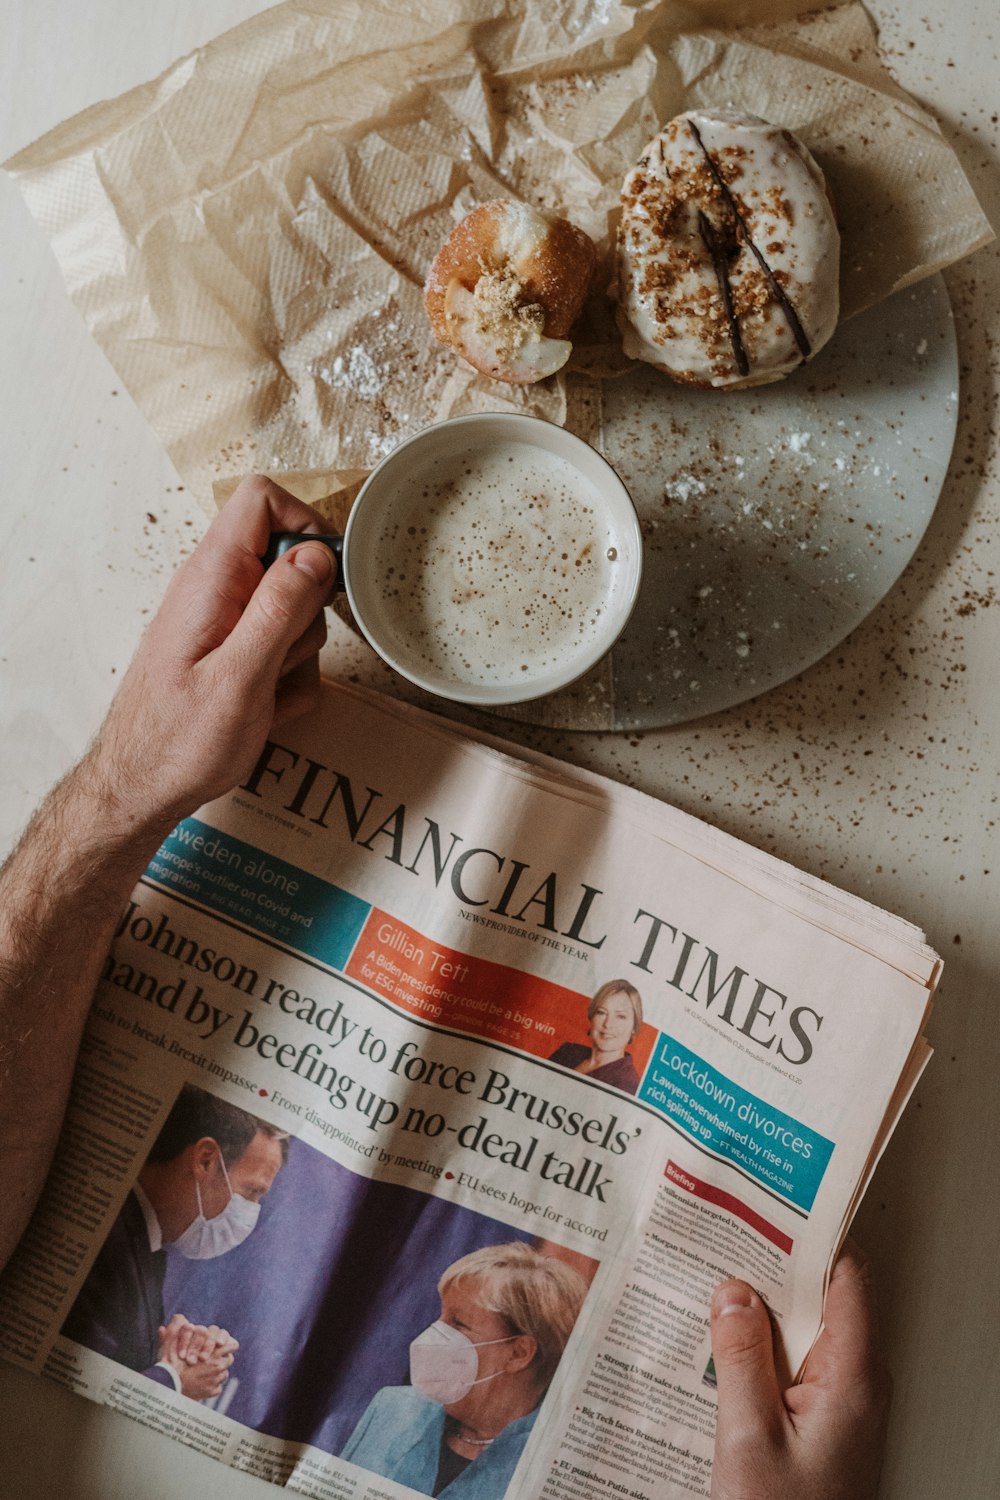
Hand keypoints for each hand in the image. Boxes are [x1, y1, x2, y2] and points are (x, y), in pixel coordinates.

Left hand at [90, 475, 335, 833]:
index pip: (262, 499)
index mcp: (212, 578)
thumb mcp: (240, 677)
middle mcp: (218, 591)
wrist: (142, 790)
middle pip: (291, 562)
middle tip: (284, 655)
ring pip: (295, 614)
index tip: (323, 576)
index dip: (304, 524)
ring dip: (299, 656)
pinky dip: (287, 684)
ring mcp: (227, 624)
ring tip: (264, 694)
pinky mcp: (234, 655)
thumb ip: (280, 609)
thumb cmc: (178, 742)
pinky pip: (285, 653)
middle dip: (308, 610)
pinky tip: (262, 710)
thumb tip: (315, 553)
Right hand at [159, 1314, 238, 1400]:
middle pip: (229, 1360)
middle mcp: (219, 1365)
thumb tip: (178, 1317)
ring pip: (223, 1374)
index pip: (232, 1345)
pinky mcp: (212, 1392)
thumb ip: (179, 1328)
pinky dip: (211, 1386)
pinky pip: (217, 1388)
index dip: (226, 1344)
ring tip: (204, 1372)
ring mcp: (216, 1380)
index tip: (221, 1346)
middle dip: (221, 1359)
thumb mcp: (176, 1340)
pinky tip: (201, 1384)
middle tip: (210, 1359)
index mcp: (215, 1351)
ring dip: (216, 1373)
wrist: (168, 1384)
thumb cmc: (171, 1361)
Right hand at [709, 1240, 891, 1499]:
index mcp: (853, 1377)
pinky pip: (791, 1367)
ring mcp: (838, 1406)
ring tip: (713, 1280)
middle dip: (773, 1266)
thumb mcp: (748, 1436)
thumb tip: (734, 1290)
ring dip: (759, 1308)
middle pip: (823, 1299)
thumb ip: (741, 1355)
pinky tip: (719, 1342)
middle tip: (727, 1234)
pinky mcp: (817, 1426)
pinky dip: (757, 1346)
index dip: (811, 1237)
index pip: (847, 1278)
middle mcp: (855, 1384)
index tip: (771, 1207)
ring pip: (803, 1333)